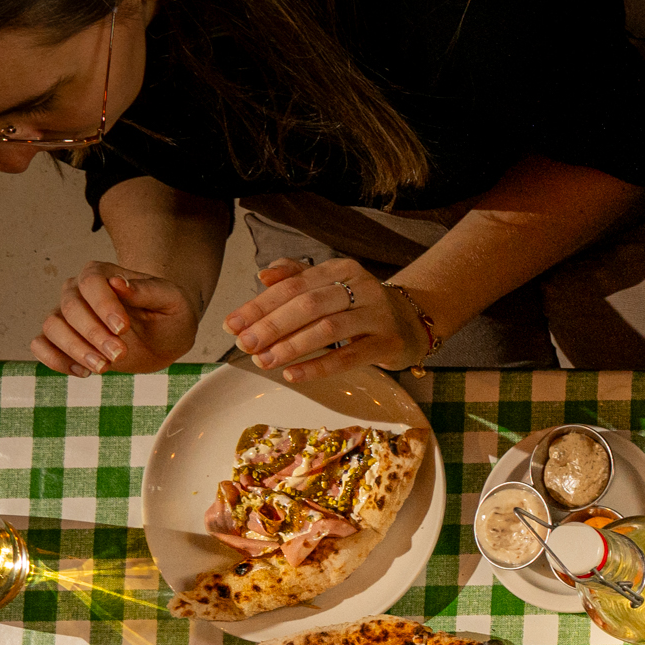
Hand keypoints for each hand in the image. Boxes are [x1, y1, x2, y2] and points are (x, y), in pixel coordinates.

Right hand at [32, 261, 197, 375]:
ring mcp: (65, 315)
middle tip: (120, 354)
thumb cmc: (169, 313)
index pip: (91, 283)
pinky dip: (54, 360)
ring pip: (52, 326)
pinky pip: (40, 345)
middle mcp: (77, 290)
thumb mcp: (172, 300)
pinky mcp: (60, 339)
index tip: (122, 328)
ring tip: (104, 367)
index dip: (103, 305)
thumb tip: (118, 282)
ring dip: (75, 349)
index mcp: (103, 274)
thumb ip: (149, 290)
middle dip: (94, 334)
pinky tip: (83, 372)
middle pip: (70, 307)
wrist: (164, 337)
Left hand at [226, 256, 429, 383]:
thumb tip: (263, 277)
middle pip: (308, 305)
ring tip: (264, 361)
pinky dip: (318, 367)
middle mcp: (361, 288)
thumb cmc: (359, 306)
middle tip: (244, 345)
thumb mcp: (329, 285)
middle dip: (271, 326)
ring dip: (291, 347)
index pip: (293, 285)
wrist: (412, 323)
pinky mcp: (388, 343)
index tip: (232, 325)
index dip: (259, 305)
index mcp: (341, 269)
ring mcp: (377, 315)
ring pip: (327, 330)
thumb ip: (295, 278)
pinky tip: (293, 374)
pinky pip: (349, 357)